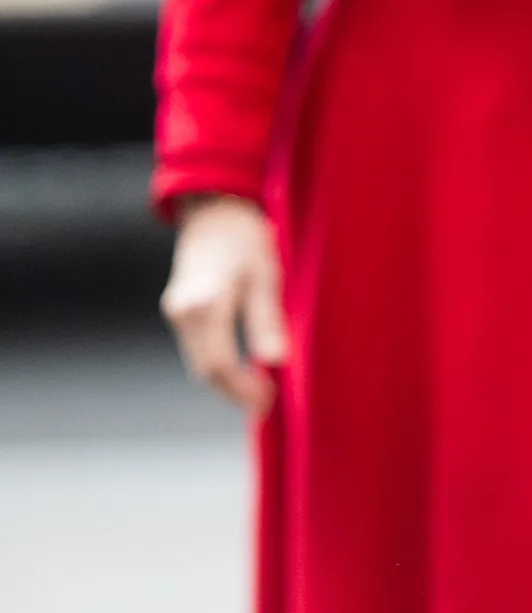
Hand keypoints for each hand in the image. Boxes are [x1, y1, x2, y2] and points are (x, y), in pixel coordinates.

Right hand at [161, 195, 286, 414]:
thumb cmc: (245, 239)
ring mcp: (177, 311)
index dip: (243, 390)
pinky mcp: (178, 311)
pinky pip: (197, 348)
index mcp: (207, 302)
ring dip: (227, 381)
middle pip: (206, 370)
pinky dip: (218, 364)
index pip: (221, 364)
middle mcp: (184, 310)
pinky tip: (243, 368)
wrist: (213, 210)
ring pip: (199, 362)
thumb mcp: (266, 278)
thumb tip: (275, 363)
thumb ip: (266, 322)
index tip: (267, 402)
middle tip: (267, 401)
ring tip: (260, 387)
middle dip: (235, 392)